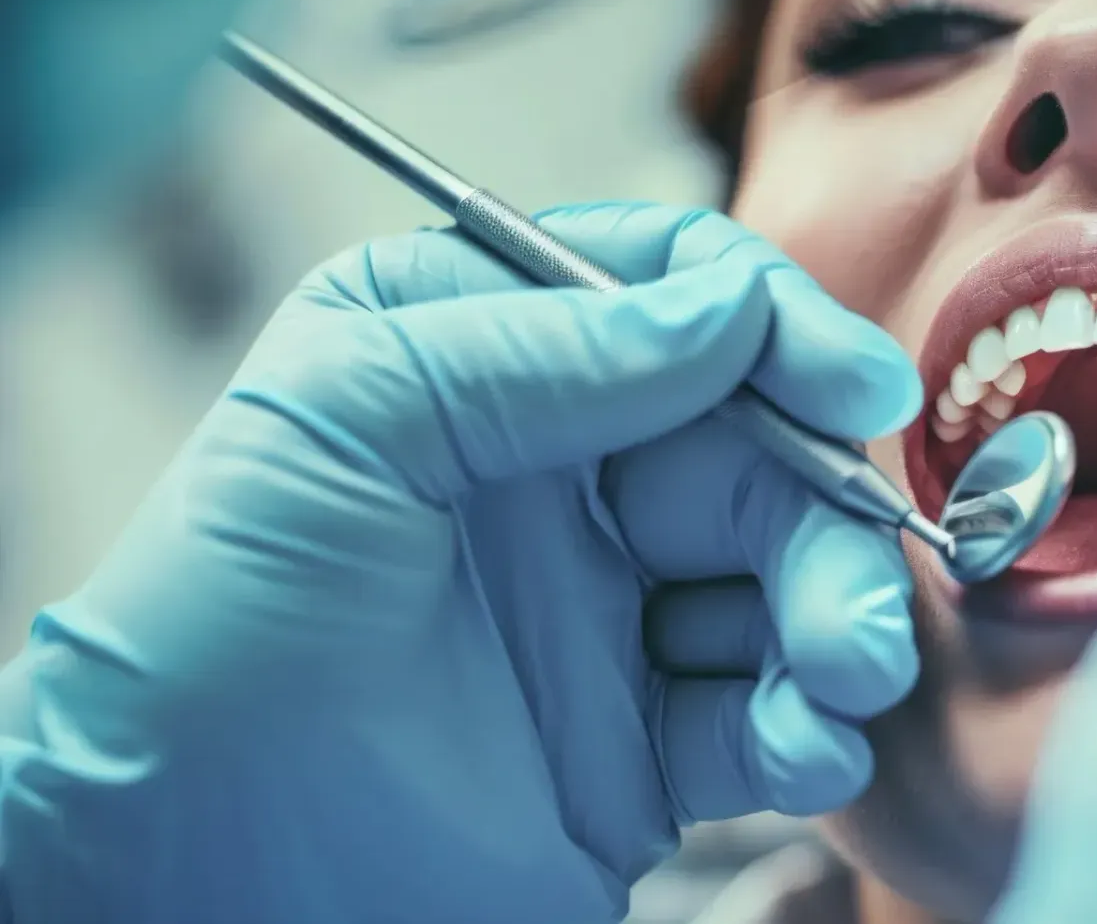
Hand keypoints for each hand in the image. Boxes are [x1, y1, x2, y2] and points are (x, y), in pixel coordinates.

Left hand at [0, 203, 922, 923]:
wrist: (186, 854)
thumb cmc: (217, 616)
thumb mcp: (351, 417)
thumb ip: (550, 349)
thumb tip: (731, 309)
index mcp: (491, 362)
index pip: (672, 296)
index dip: (775, 326)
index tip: (849, 383)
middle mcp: (565, 477)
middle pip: (756, 454)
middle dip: (826, 515)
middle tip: (856, 597)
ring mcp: (610, 613)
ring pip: (786, 583)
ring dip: (842, 622)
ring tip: (842, 678)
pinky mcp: (638, 746)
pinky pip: (766, 717)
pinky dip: (811, 732)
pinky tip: (802, 751)